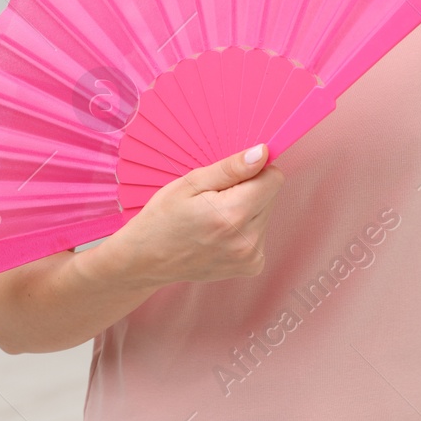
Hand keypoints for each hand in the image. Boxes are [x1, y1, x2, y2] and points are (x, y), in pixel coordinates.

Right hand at [107, 143, 285, 287]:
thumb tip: (262, 154)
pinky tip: (218, 234)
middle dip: (248, 191)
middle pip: (270, 196)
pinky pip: (260, 233)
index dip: (254, 171)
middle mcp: (247, 239)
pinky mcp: (251, 266)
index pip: (274, 178)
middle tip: (214, 200)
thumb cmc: (163, 218)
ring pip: (265, 214)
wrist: (147, 260)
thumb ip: (231, 168)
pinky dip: (243, 229)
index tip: (231, 176)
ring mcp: (251, 257)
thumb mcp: (190, 183)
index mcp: (234, 214)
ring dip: (245, 210)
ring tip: (213, 219)